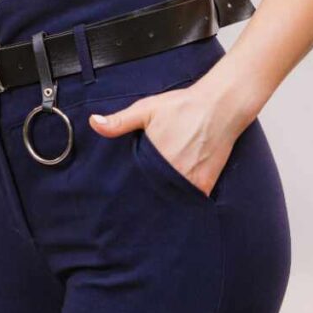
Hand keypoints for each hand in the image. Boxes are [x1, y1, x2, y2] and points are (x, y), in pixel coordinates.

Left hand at [88, 80, 249, 197]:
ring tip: (154, 205)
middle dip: (144, 197)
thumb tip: (93, 123)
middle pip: (152, 194)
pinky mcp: (205, 184)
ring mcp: (190, 182)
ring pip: (170, 200)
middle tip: (133, 206)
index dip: (128, 189)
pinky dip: (184, 202)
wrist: (219, 106)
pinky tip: (177, 203)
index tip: (119, 196)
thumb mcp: (147, 109)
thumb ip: (120, 121)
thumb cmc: (182, 106)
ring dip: (163, 201)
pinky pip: (191, 201)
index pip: (134, 184)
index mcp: (153, 158)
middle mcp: (171, 174)